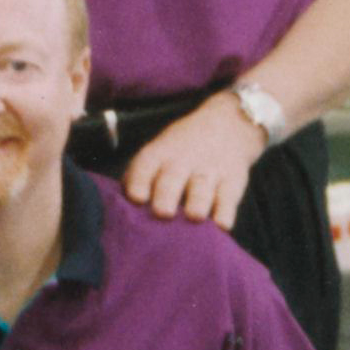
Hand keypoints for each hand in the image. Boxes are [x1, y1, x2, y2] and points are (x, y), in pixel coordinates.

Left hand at [121, 93, 264, 230]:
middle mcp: (183, 161)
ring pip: (202, 190)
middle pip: (172, 179)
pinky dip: (225, 214)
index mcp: (159, 154)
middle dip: (166, 196)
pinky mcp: (233, 182)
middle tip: (163, 213)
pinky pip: (229, 200)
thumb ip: (139, 176)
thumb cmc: (182, 148)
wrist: (229, 124)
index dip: (139, 181)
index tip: (136, 197)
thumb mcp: (159, 150)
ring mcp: (209, 171)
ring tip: (194, 217)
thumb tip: (117, 207)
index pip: (145, 165)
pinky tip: (221, 225)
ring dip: (197, 204)